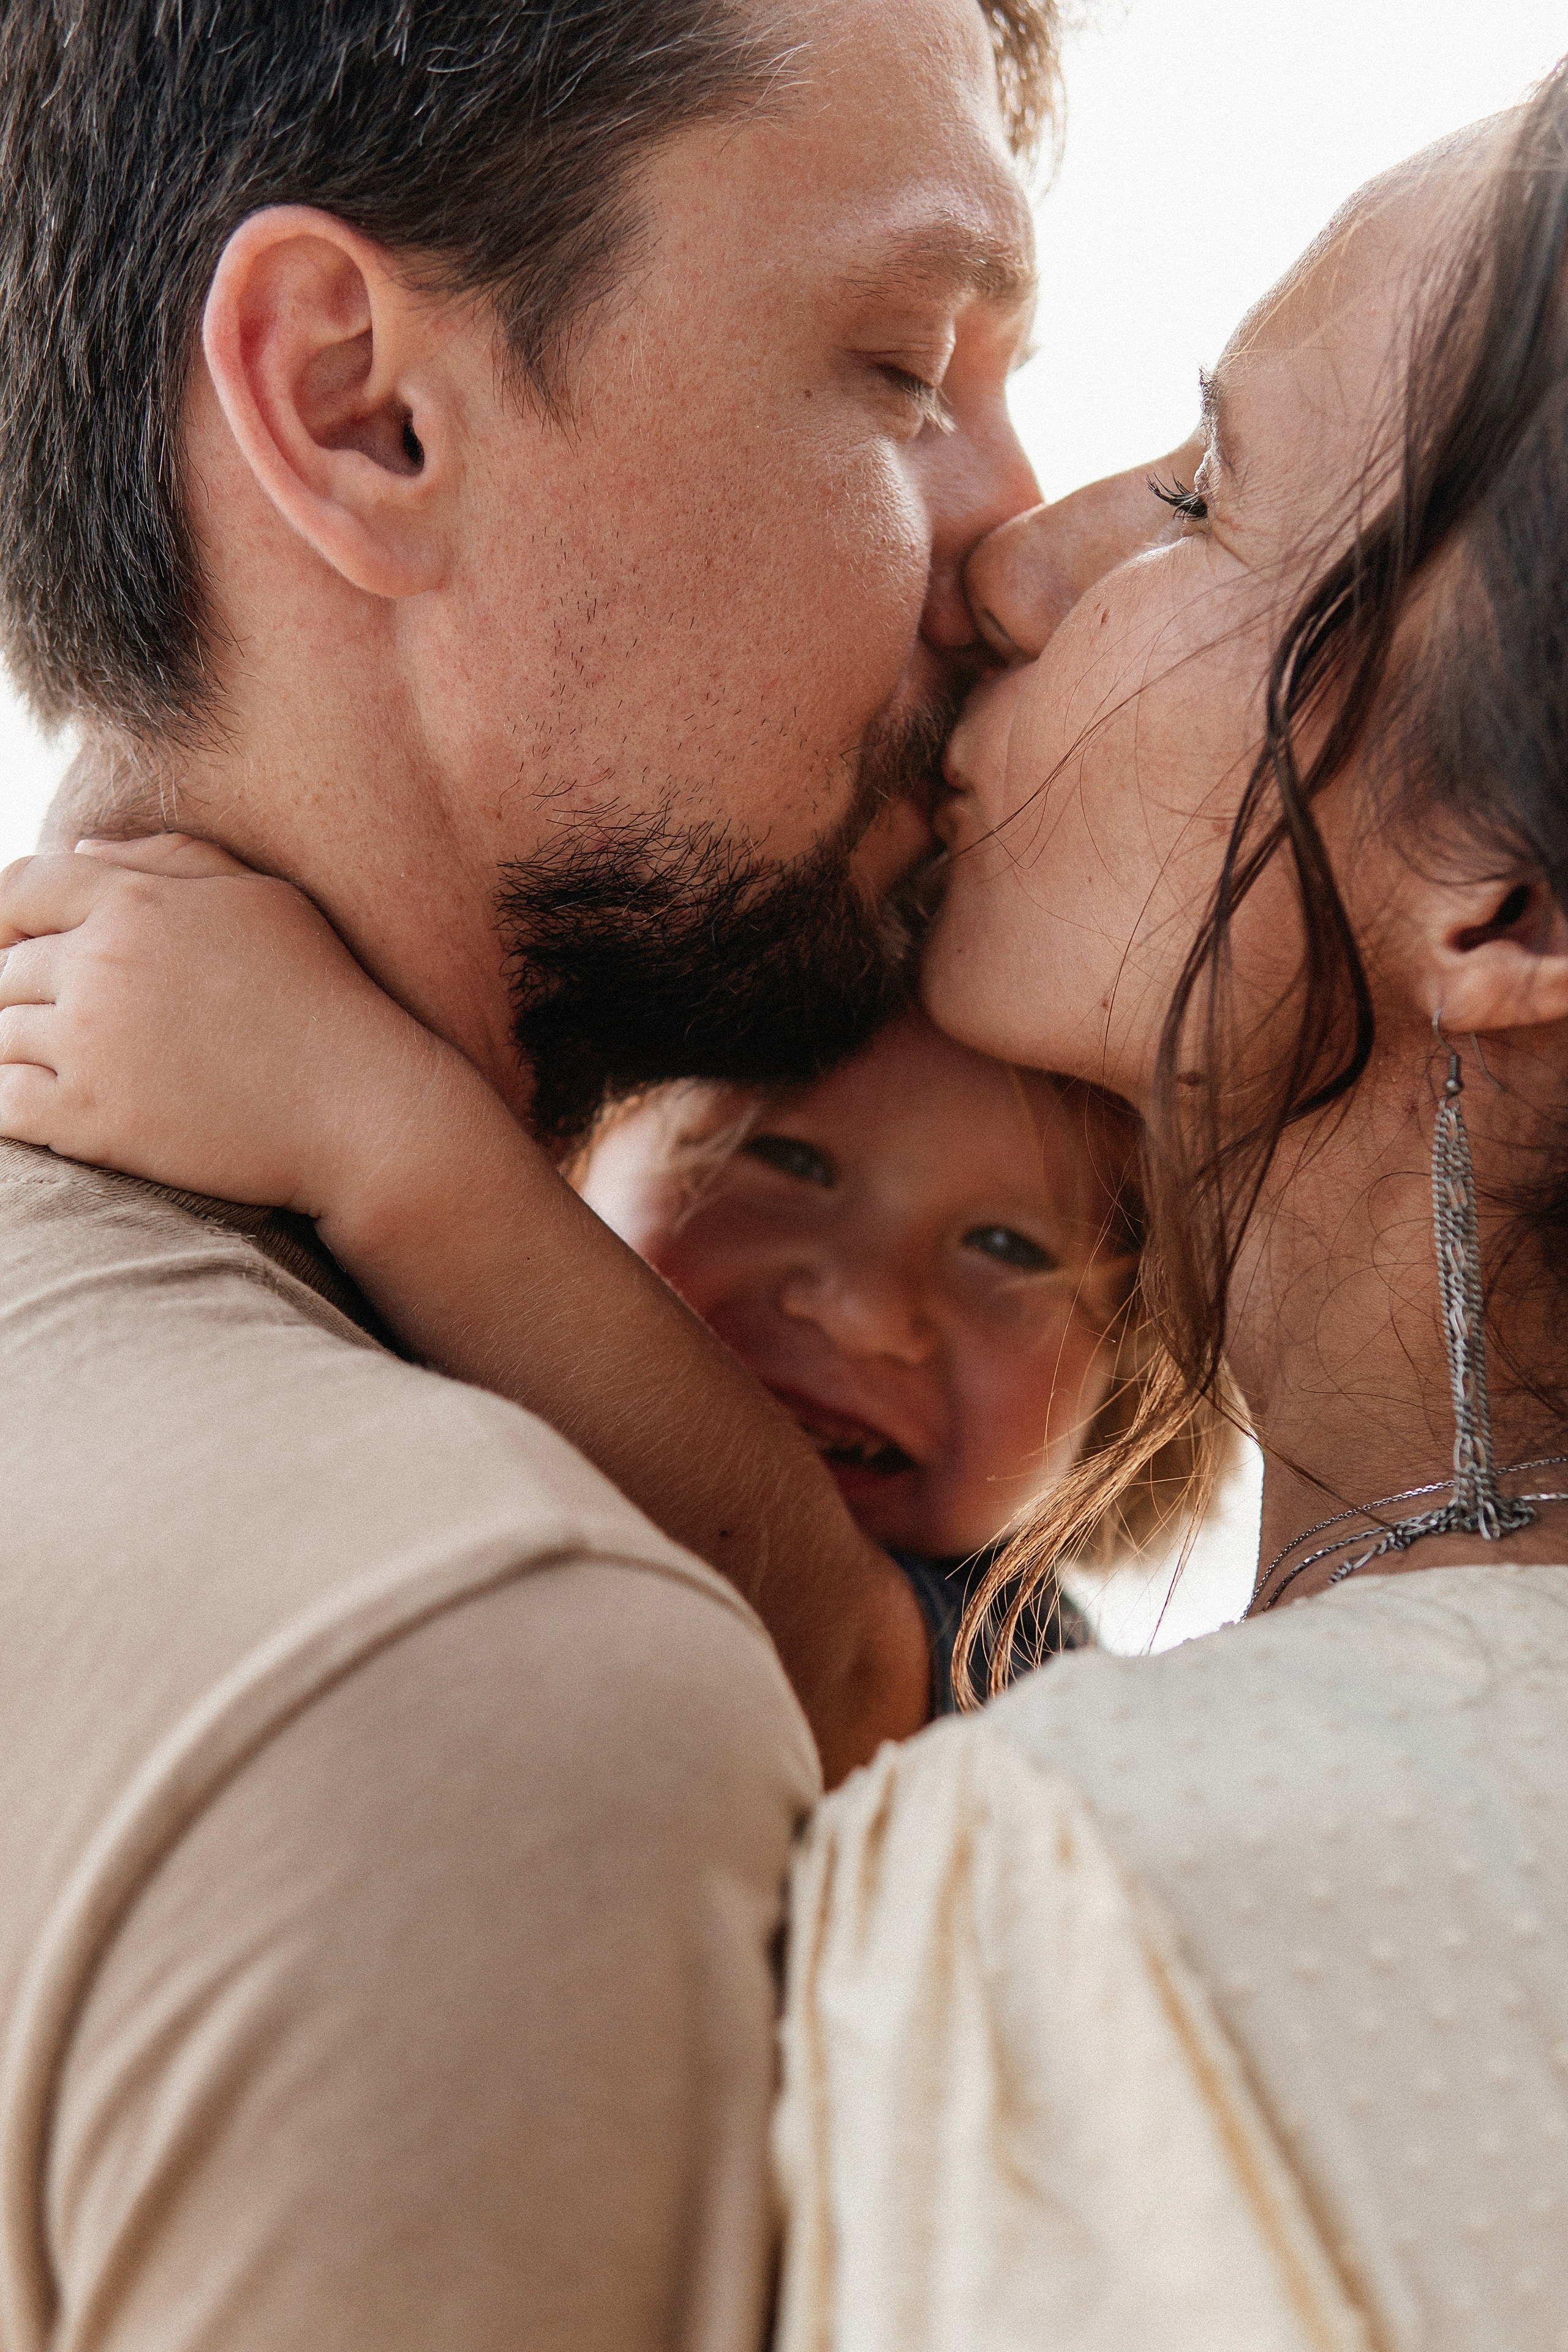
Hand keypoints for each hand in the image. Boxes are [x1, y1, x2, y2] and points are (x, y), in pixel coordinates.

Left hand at [0, 834, 469, 1217]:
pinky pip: (2, 1105)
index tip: (12, 952)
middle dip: (23, 1000)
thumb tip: (84, 849)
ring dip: (21, 1057)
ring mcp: (92, 1043)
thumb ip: (171, 859)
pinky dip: (12, 1108)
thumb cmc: (324, 1001)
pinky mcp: (92, 1119)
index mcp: (136, 903)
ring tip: (72, 1078)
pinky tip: (55, 1117)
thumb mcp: (265, 900)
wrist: (361, 1110)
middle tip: (70, 1033)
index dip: (1, 920)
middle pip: (4, 972)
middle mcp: (102, 965)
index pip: (20, 889)